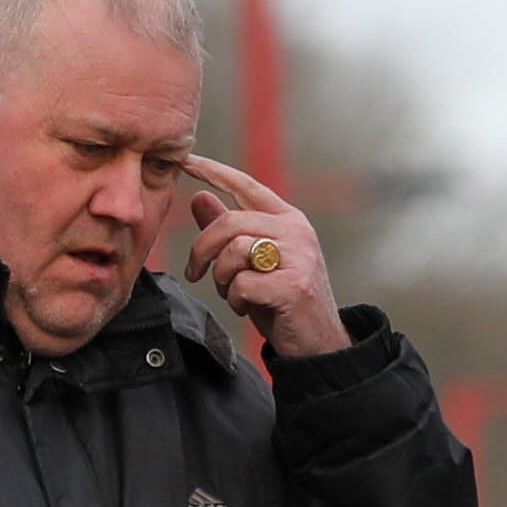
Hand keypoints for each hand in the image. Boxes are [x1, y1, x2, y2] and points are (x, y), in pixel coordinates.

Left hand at [182, 156, 346, 361]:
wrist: (319, 345)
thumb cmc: (282, 302)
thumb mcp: (254, 262)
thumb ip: (229, 231)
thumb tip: (198, 197)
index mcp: (288, 220)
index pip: (246, 185)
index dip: (213, 172)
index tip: (187, 161)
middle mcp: (296, 232)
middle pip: (231, 222)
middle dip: (203, 249)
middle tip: (194, 273)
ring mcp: (298, 258)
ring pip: (234, 251)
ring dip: (222, 279)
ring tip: (232, 294)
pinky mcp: (293, 286)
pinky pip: (242, 284)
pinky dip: (235, 300)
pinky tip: (246, 308)